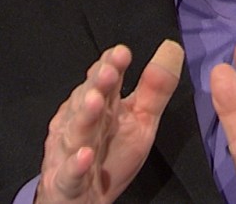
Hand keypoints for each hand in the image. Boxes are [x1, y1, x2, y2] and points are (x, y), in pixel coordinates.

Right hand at [35, 40, 183, 203]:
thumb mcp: (141, 121)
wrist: (84, 200)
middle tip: (109, 71)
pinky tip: (85, 156)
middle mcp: (83, 123)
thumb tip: (171, 47)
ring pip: (76, 131)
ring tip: (96, 102)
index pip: (106, 80)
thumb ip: (155, 87)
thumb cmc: (111, 156)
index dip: (112, 65)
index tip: (122, 53)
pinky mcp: (64, 182)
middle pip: (89, 99)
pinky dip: (75, 165)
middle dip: (97, 85)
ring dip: (85, 116)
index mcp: (103, 107)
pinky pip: (69, 173)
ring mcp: (70, 151)